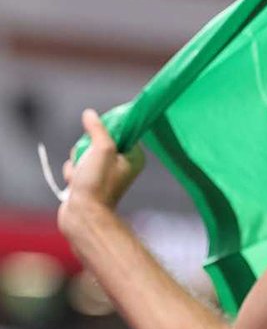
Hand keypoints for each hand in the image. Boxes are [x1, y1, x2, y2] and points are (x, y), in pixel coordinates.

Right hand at [59, 109, 144, 233]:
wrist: (82, 215)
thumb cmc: (97, 183)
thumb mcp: (102, 148)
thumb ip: (97, 128)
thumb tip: (90, 114)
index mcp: (133, 157)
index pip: (122, 132)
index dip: (107, 130)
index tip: (97, 132)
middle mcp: (121, 166)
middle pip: (99, 141)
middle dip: (87, 148)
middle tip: (87, 158)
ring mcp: (105, 175)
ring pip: (84, 154)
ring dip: (77, 161)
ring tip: (80, 174)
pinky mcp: (89, 183)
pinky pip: (76, 168)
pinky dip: (72, 173)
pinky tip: (74, 183)